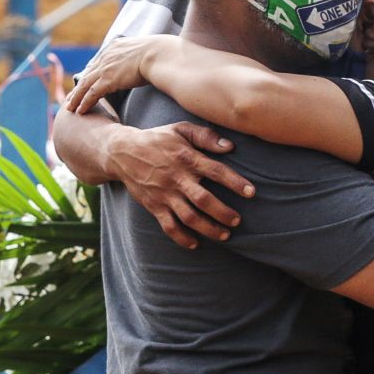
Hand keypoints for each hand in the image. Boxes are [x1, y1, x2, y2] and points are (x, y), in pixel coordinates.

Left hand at [63, 35, 172, 114]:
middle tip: (71, 98)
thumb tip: (147, 60)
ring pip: (85, 85)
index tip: (84, 84)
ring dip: (76, 98)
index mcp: (115, 47)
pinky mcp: (108, 79)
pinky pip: (92, 93)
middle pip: (88, 74)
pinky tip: (80, 111)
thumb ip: (139, 55)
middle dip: (79, 88)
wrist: (159, 54)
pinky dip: (84, 102)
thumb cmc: (160, 54)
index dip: (90, 75)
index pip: (98, 63)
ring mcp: (106, 68)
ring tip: (70, 108)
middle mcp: (107, 56)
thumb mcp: (146, 50)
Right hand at [110, 123, 252, 248]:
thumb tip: (230, 147)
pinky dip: (182, 238)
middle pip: (204, 200)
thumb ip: (205, 136)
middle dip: (223, 213)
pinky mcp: (154, 206)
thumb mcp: (180, 129)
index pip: (216, 171)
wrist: (122, 152)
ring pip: (189, 217)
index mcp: (186, 158)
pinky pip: (169, 226)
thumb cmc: (157, 139)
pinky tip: (195, 244)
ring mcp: (164, 194)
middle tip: (237, 221)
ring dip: (208, 229)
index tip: (251, 192)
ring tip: (224, 235)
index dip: (235, 182)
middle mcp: (176, 178)